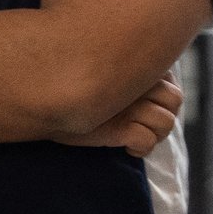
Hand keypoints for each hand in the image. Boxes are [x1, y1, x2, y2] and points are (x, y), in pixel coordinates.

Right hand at [57, 74, 183, 158]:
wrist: (37, 99)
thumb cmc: (67, 82)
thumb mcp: (99, 66)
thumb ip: (123, 67)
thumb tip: (147, 75)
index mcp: (135, 64)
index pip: (171, 81)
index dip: (163, 97)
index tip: (145, 105)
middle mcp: (136, 82)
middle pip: (175, 101)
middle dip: (163, 116)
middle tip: (143, 125)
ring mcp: (129, 106)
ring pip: (166, 123)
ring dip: (155, 134)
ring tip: (136, 136)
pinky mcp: (118, 129)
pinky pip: (146, 142)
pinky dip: (140, 149)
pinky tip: (126, 149)